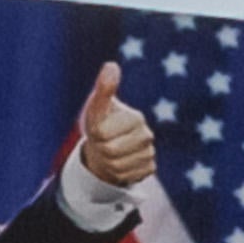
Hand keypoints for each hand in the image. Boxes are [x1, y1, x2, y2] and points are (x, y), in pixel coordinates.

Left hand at [74, 58, 154, 191]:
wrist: (108, 146)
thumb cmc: (101, 123)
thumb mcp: (97, 107)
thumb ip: (103, 89)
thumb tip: (111, 65)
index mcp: (136, 118)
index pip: (103, 134)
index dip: (94, 134)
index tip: (98, 129)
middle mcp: (147, 135)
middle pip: (110, 152)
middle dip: (100, 150)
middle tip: (103, 143)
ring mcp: (149, 153)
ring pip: (117, 168)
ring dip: (107, 164)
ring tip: (109, 153)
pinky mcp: (149, 169)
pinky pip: (127, 177)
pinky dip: (118, 174)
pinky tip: (119, 163)